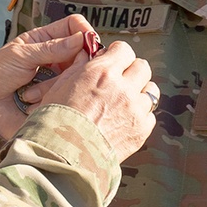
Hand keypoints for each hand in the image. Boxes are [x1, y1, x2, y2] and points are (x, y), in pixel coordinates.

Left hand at [0, 15, 101, 139]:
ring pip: (73, 78)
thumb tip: (81, 39)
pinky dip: (48, 100)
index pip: (74, 27)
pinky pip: (64, 97)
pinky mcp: (53, 98)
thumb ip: (51, 48)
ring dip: (51, 87)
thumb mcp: (21, 55)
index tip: (88, 44)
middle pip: (81, 54)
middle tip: (58, 73)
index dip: (84, 33)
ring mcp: (55, 79)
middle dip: (71, 65)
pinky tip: (30, 103)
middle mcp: (55, 58)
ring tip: (30, 93)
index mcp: (46, 39)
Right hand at [35, 38, 156, 163]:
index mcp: (102, 72)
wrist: (62, 157)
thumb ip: (78, 69)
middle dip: (132, 71)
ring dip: (140, 92)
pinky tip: (126, 120)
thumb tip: (87, 57)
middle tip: (121, 79)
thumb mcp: (59, 86)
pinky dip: (141, 116)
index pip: (124, 50)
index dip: (118, 54)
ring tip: (127, 101)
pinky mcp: (140, 131)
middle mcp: (122, 87)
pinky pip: (150, 116)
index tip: (113, 60)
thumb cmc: (54, 123)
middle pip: (142, 67)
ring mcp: (134, 110)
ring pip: (151, 90)